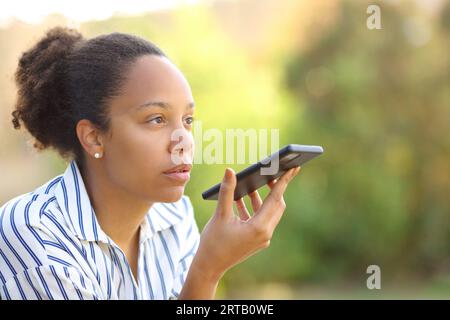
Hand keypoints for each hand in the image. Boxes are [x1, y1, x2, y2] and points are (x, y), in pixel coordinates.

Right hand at [192, 166, 300, 281]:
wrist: (209, 266)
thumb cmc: (213, 241)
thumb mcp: (220, 214)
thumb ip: (227, 191)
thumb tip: (230, 171)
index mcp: (259, 227)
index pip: (275, 199)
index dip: (283, 182)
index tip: (293, 168)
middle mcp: (265, 234)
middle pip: (277, 206)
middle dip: (276, 189)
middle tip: (273, 173)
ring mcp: (262, 239)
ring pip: (269, 213)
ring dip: (261, 199)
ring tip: (251, 185)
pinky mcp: (257, 241)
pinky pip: (261, 220)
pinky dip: (254, 209)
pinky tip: (241, 200)